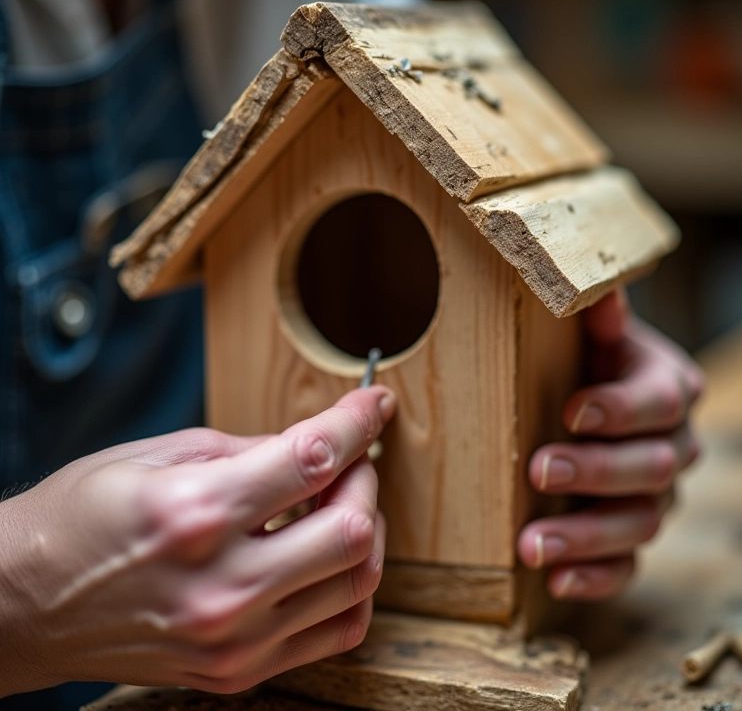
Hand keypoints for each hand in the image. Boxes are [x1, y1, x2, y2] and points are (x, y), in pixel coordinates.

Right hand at [0, 387, 395, 696]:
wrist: (26, 605)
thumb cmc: (83, 517)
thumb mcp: (163, 454)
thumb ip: (252, 450)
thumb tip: (317, 445)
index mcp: (195, 512)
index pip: (313, 459)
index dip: (357, 423)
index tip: (373, 405)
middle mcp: (221, 585)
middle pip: (354, 528)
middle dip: (365, 479)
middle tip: (349, 462)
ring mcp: (233, 639)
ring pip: (358, 581)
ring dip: (365, 531)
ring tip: (338, 506)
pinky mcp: (238, 670)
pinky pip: (339, 632)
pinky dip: (352, 586)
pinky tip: (329, 558)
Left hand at [517, 289, 703, 599]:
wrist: (585, 400)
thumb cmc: (579, 361)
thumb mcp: (585, 332)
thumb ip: (594, 316)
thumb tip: (598, 290)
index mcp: (667, 388)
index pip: (661, 401)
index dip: (621, 409)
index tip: (573, 411)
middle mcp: (673, 445)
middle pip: (653, 467)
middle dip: (595, 472)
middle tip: (538, 469)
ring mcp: (657, 497)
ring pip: (640, 524)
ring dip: (586, 537)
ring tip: (531, 545)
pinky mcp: (632, 536)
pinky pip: (626, 567)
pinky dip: (594, 578)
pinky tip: (554, 580)